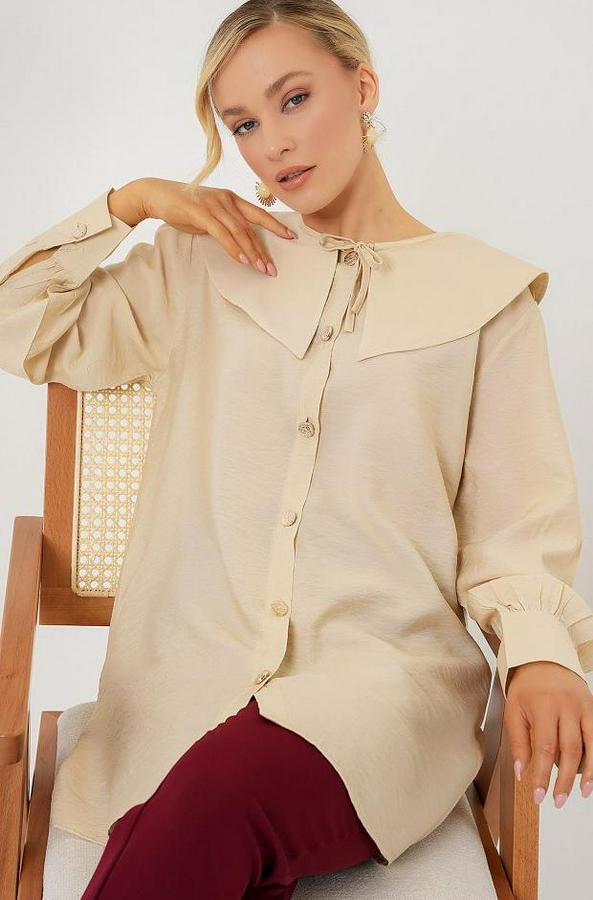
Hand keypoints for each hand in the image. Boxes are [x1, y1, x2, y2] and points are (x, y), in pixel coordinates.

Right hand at [138, 178, 297, 275]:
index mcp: (231, 198)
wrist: (157, 195)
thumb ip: (225, 225)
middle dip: (263, 249)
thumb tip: (238, 242)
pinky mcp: (201, 211)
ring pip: (239, 231)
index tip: (291, 236)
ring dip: (251, 252)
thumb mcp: (209, 215)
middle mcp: (226, 199)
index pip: (258, 213)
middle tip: (272, 268)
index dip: (276, 225)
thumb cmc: (183, 207)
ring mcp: (214, 204)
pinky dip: (233, 247)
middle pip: (251, 227)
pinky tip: (242, 259)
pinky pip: (222, 233)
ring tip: (260, 269)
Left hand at [504, 660, 592, 806]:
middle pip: (568, 750)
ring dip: (586, 774)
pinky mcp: (592, 708)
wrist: (544, 659)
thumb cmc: (526, 687)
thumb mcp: (513, 710)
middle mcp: (566, 706)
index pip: (544, 747)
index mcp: (543, 705)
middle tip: (556, 801)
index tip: (538, 796)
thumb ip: (518, 742)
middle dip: (563, 779)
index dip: (541, 775)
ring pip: (588, 746)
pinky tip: (591, 775)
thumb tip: (522, 774)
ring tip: (581, 794)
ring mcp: (583, 706)